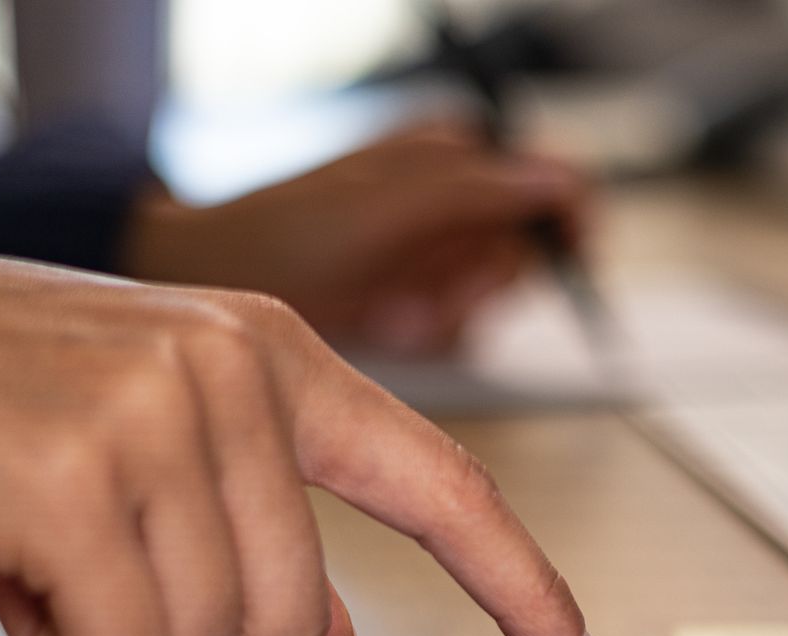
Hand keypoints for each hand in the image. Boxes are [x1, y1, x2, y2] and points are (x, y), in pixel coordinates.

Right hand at [0, 241, 617, 635]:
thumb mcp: (150, 429)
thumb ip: (260, 515)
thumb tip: (328, 628)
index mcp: (268, 354)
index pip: (440, 485)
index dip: (521, 589)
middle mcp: (231, 370)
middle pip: (291, 613)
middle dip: (185, 616)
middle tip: (91, 542)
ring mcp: (157, 414)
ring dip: (111, 627)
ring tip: (38, 536)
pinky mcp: (75, 478)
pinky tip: (4, 562)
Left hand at [120, 122, 589, 354]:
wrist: (221, 279)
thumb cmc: (287, 230)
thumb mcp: (391, 204)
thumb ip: (481, 189)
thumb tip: (562, 182)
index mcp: (457, 152)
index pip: (554, 182)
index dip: (564, 223)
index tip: (566, 255)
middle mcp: (453, 200)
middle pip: (523, 254)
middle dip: (476, 283)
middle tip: (426, 289)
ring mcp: (435, 252)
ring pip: (488, 299)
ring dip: (441, 311)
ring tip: (389, 302)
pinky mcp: (416, 298)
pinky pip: (452, 328)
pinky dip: (420, 331)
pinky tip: (381, 316)